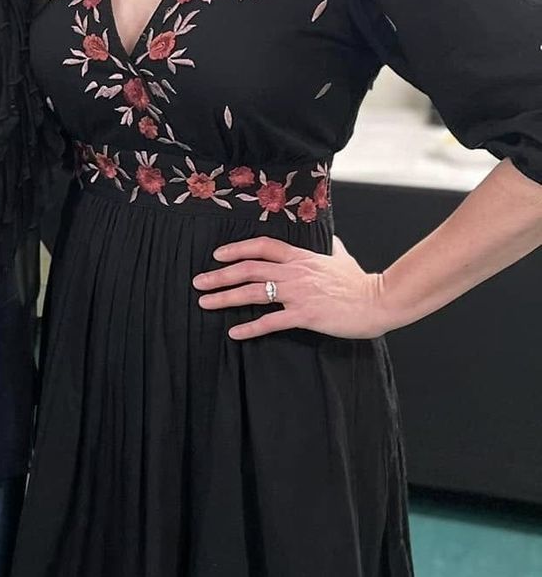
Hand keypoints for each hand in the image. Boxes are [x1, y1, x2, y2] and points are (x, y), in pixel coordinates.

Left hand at [193, 236, 389, 340]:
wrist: (380, 300)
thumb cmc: (361, 282)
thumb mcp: (343, 258)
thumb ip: (333, 249)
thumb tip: (333, 243)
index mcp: (301, 257)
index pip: (262, 246)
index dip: (237, 248)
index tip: (217, 255)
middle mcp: (295, 272)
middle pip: (249, 269)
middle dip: (220, 275)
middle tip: (198, 282)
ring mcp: (299, 293)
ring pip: (253, 292)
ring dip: (225, 297)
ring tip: (204, 303)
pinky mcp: (305, 315)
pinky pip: (270, 322)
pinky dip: (249, 328)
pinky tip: (233, 333)